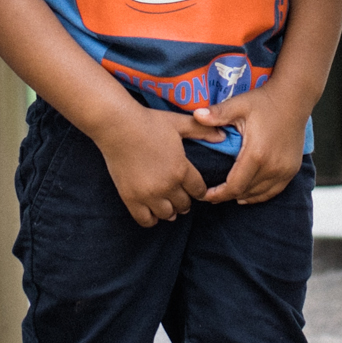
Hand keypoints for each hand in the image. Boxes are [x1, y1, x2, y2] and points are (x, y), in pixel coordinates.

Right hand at [97, 106, 209, 226]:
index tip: (194, 187)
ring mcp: (148, 194)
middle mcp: (167, 185)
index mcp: (181, 169)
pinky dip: (151, 219)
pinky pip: (145, 220)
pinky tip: (151, 210)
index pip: (199, 191)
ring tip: (167, 203)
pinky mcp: (130, 198)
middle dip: (185, 200)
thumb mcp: (179, 124)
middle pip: (184, 205)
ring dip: (169, 210)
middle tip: (180, 194)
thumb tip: (224, 136)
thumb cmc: (149, 122)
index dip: (199, 190)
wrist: (117, 125)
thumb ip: (202, 131)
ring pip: (167, 214)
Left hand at [189, 89, 308, 204]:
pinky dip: (259, 194)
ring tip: (227, 193)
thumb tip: (196, 115)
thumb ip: (217, 114)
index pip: (234, 186)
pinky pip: (274, 191)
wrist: (294, 98)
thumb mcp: (239, 105)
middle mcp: (272, 166)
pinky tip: (247, 193)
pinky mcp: (292, 170)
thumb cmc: (264, 101)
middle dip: (227, 196)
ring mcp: (284, 170)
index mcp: (256, 154)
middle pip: (245, 192)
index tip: (205, 196)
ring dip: (242, 195)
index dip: (218, 195)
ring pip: (259, 194)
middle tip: (212, 195)